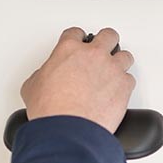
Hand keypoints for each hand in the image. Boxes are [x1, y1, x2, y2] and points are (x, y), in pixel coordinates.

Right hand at [20, 27, 135, 132]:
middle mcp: (93, 55)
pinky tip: (118, 91)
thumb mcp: (32, 86)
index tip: (79, 43)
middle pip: (108, 36)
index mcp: (69, 50)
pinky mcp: (124, 86)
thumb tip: (45, 79)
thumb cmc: (51, 110)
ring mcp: (111, 69)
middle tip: (103, 50)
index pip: (76, 33)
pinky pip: (130, 79)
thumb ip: (43, 74)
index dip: (78, 38)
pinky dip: (124, 85)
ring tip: (115, 72)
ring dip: (120, 63)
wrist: (68, 129)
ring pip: (125, 56)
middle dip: (106, 42)